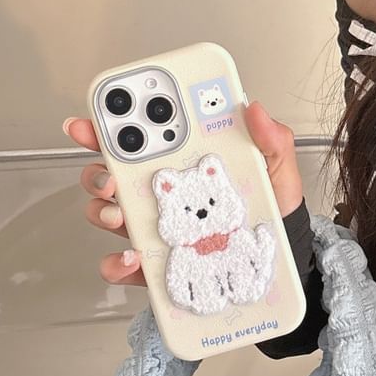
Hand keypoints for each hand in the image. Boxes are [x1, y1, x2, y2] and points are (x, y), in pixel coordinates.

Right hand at [65, 101, 303, 286]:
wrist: (279, 253)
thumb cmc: (271, 207)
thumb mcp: (276, 170)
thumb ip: (269, 139)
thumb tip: (254, 110)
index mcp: (184, 162)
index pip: (141, 138)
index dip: (110, 125)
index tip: (96, 121)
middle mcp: (163, 192)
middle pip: (110, 174)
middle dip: (98, 170)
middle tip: (110, 173)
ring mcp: (155, 226)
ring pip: (108, 213)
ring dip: (103, 211)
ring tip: (119, 214)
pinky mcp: (157, 262)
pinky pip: (123, 264)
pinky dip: (118, 262)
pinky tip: (132, 257)